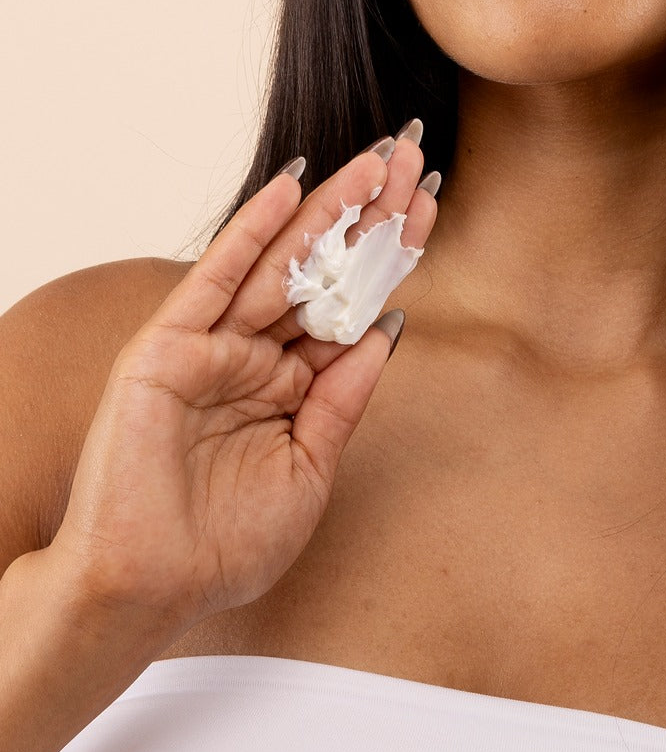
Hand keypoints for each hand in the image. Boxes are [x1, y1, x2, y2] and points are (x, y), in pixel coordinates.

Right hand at [49, 132, 437, 636]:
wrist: (147, 591)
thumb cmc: (225, 545)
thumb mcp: (311, 466)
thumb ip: (345, 396)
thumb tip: (389, 328)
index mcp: (292, 382)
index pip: (353, 303)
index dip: (392, 256)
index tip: (431, 206)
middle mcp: (256, 353)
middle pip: (325, 271)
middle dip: (370, 216)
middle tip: (413, 159)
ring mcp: (213, 345)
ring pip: (282, 263)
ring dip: (328, 209)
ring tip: (376, 163)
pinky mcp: (169, 346)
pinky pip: (216, 277)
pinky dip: (253, 229)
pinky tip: (291, 185)